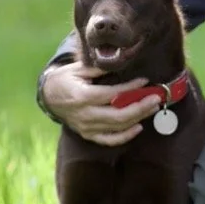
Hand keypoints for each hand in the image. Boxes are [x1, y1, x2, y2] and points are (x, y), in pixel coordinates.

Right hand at [41, 61, 160, 146]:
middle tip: (156, 98)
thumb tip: (117, 64)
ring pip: (117, 127)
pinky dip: (125, 136)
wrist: (48, 97)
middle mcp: (85, 115)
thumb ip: (97, 69)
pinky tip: (138, 127)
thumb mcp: (77, 69)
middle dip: (140, 107)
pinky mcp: (88, 134)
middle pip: (118, 115)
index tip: (144, 81)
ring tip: (152, 107)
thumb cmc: (65, 79)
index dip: (129, 88)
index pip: (111, 94)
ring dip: (137, 118)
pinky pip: (109, 140)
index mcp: (82, 97)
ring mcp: (87, 127)